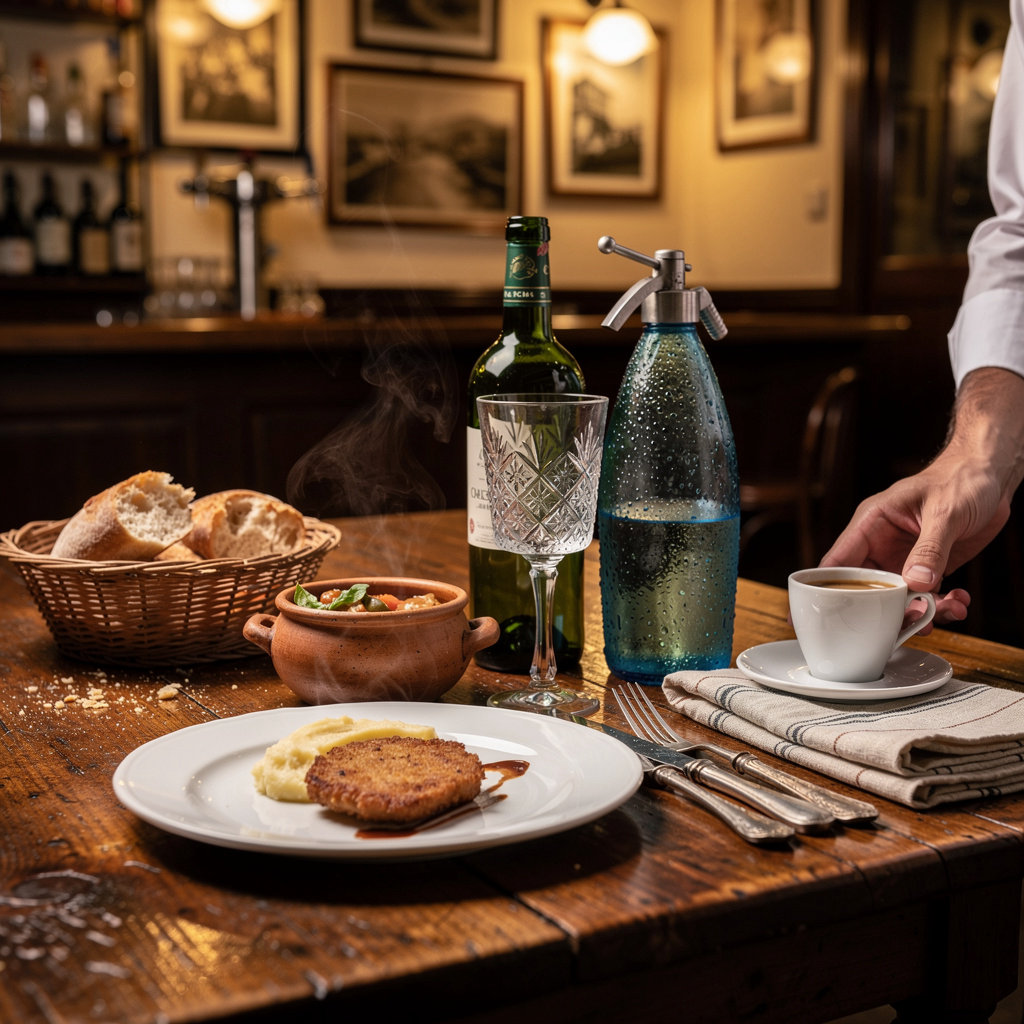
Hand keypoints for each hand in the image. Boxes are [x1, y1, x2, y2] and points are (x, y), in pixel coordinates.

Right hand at [822, 367, 1023, 625]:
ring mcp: (904, 558)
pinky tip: (958, 601)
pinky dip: (943, 605)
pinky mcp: (928, 568)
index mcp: (871, 525)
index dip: (823, 591)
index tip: (811, 616)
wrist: (991, 475)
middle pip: (868, 590)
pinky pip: (926, 596)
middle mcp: (882, 545)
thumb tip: (917, 583)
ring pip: (899, 599)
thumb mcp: (944, 512)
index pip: (837, 562)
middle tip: (913, 619)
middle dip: (887, 611)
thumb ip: (930, 549)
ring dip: (922, 611)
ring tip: (946, 611)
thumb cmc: (960, 478)